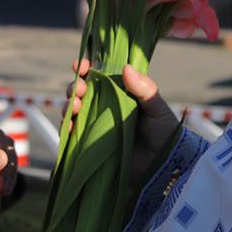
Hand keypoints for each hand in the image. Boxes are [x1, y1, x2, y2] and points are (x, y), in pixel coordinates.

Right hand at [68, 61, 179, 187]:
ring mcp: (97, 127)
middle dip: (75, 86)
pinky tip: (70, 126)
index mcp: (119, 94)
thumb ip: (144, 88)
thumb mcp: (157, 108)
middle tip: (79, 89)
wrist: (163, 166)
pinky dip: (67, 128)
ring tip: (74, 106)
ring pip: (73, 111)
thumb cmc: (164, 133)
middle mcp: (105, 108)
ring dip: (69, 105)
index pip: (98, 77)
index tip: (81, 65)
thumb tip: (125, 68)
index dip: (86, 69)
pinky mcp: (91, 145)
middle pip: (81, 92)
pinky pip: (73, 135)